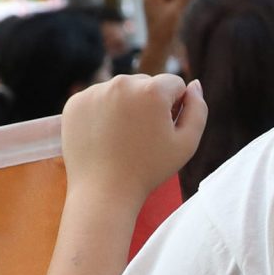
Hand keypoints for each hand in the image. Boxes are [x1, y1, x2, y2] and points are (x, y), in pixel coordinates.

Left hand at [62, 74, 205, 207]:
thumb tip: (194, 84)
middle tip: (143, 137)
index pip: (174, 84)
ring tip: (123, 138)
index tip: (164, 131)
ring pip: (121, 90)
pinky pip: (97, 99)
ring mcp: (95, 91)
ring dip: (126, 107)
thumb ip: (198, 109)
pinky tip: (105, 137)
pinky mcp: (75, 102)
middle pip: (146, 83)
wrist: (104, 192)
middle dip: (149, 104)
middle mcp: (122, 82)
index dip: (175, 108)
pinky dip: (103, 113)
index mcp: (152, 90)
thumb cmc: (149, 169)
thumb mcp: (187, 143)